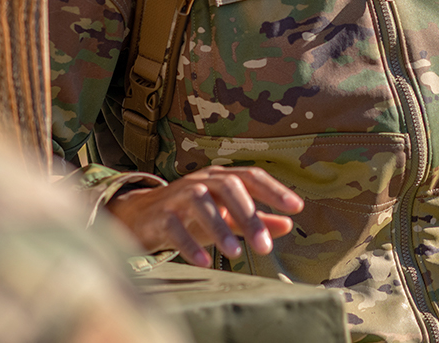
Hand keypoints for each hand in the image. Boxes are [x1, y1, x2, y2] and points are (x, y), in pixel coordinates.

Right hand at [106, 165, 303, 267]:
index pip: (251, 176)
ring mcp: (179, 195)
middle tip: (265, 246)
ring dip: (220, 228)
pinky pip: (175, 227)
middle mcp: (202, 180)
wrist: (142, 217)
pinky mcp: (160, 215)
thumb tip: (289, 225)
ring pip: (201, 202)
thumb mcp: (226, 216)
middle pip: (229, 187)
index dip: (275, 190)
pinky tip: (204, 262)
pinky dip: (189, 245)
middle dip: (250, 215)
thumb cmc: (192, 215)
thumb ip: (256, 218)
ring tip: (236, 254)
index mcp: (221, 177)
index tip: (297, 207)